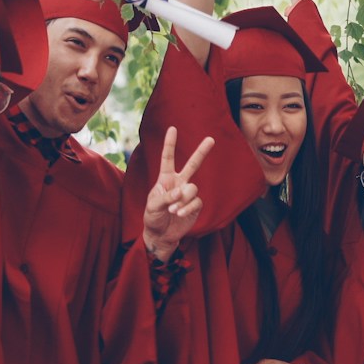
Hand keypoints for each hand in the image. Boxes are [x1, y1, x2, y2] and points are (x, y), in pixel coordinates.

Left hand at [142, 126, 213, 260]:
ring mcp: (188, 194)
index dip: (170, 144)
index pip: (168, 158)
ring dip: (183, 199)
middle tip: (211, 139)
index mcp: (165, 179)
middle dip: (201, 152)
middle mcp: (179, 183)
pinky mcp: (195, 206)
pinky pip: (196, 202)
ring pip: (193, 188)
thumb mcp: (153, 206)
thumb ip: (166, 196)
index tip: (173, 128)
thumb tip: (182, 191)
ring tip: (173, 210)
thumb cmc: (152, 218)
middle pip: (192, 164)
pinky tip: (179, 214)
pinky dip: (187, 208)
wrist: (161, 235)